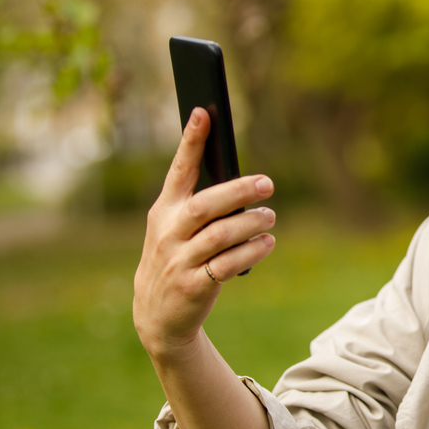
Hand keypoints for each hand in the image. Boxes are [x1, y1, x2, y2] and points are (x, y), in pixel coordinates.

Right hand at [132, 108, 276, 358]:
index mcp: (163, 211)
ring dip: (251, 223)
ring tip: (270, 217)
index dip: (191, 142)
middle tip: (267, 184)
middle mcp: (168, 233)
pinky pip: (228, 265)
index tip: (203, 112)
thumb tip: (244, 183)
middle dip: (239, 191)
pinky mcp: (193, 286)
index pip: (178, 171)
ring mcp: (178, 261)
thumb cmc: (176, 259)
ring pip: (220, 235)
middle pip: (206, 204)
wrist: (157, 315)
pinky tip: (266, 243)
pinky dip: (251, 252)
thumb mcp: (175, 231)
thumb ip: (199, 206)